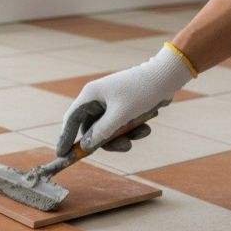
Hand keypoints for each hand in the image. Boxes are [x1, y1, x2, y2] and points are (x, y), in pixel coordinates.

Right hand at [55, 46, 193, 155]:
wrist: (168, 76)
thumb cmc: (142, 91)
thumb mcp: (121, 115)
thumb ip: (101, 132)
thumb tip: (85, 147)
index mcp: (91, 95)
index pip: (71, 119)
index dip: (65, 138)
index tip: (61, 154)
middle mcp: (97, 99)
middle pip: (92, 128)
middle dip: (108, 140)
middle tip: (124, 147)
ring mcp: (110, 103)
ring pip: (108, 129)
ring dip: (124, 136)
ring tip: (142, 133)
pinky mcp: (123, 106)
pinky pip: (120, 125)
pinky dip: (132, 129)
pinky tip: (147, 126)